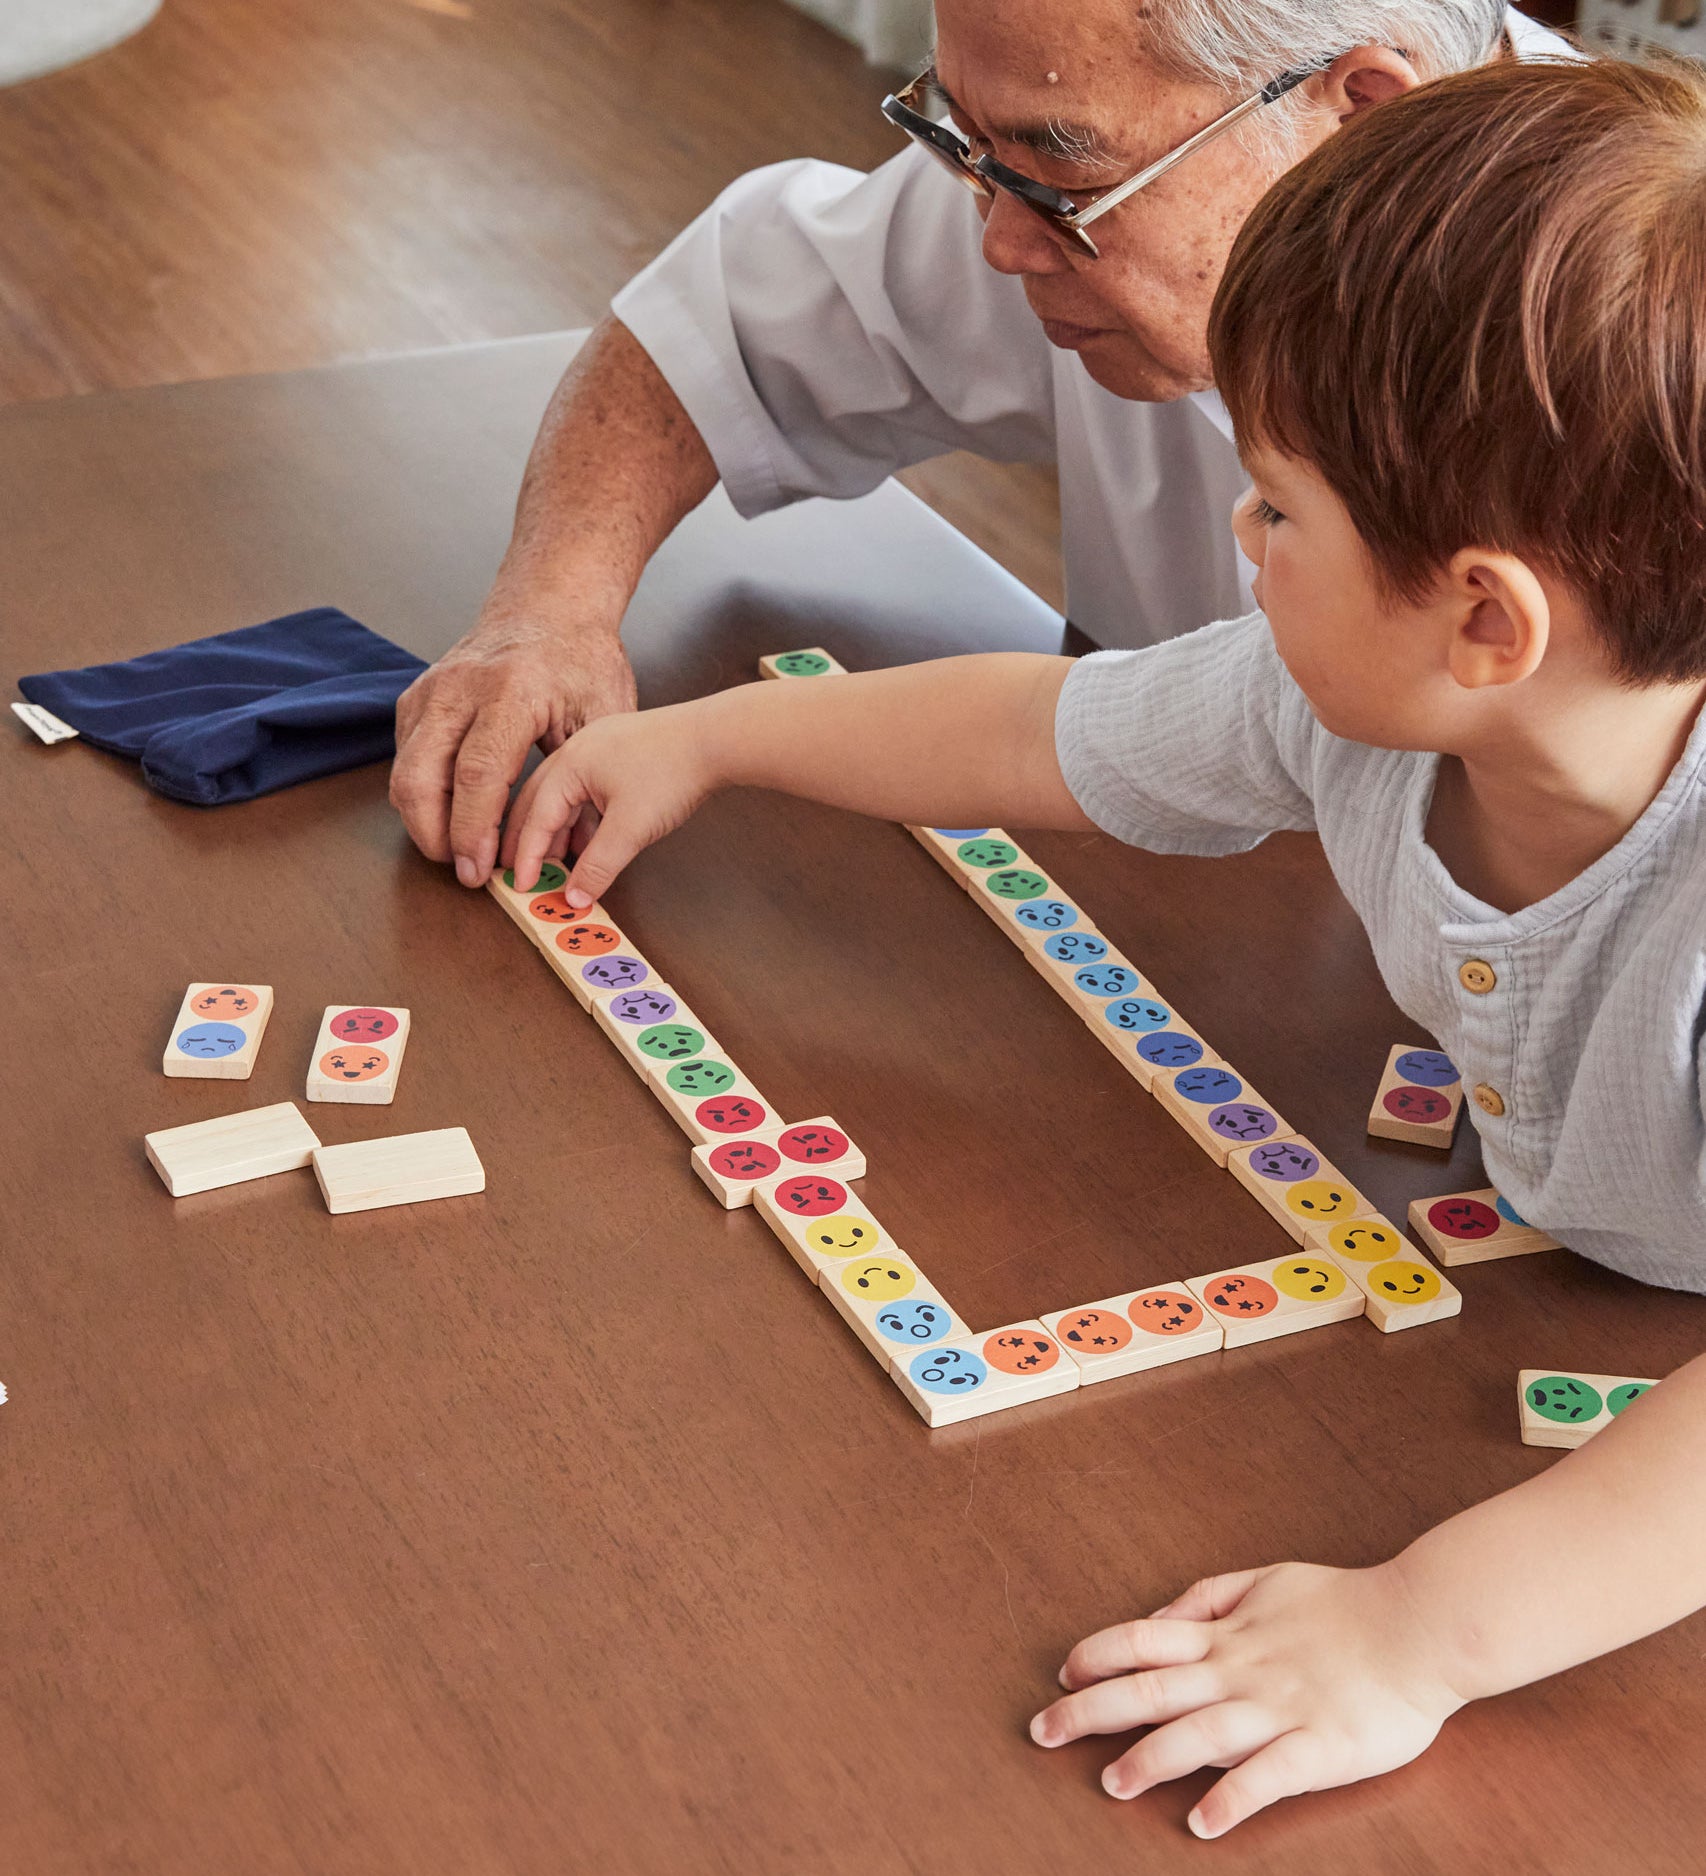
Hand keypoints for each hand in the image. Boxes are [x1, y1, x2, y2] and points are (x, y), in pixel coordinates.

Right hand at [390, 609, 636, 882]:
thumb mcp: (604, 716)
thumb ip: (589, 782)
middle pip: (420, 777)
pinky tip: (450, 816)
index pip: (476, 775)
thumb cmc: (580, 661)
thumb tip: (579, 854)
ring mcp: (430, 691)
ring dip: (423, 822)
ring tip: (458, 852)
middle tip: (465, 872)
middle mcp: (458, 689)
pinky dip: (420, 796)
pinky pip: (404, 758)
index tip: (481, 870)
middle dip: (436, 837)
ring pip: (403, 772)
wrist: (548, 608)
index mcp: (510, 692)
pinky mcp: (415, 699)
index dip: (474, 831)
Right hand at [498, 700, 716, 905]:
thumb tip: (576, 895)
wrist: (717, 738)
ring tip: (554, 863)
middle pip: (538, 802)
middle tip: (517, 871)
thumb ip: (599, 865)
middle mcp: (577, 752)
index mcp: (569, 765)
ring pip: (565, 797)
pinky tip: (589, 841)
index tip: (519, 884)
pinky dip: (582, 818)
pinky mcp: (621, 754)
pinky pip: (588, 791)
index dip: (525, 856)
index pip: (535, 817)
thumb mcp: (631, 828)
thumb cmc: (674, 771)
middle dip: (527, 839)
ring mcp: (599, 750)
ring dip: (557, 831)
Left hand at [1029, 1561, 1463, 1836]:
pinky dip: (1233, 1798)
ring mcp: (1279, 1710)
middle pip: (1153, 1688)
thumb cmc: (1344, 1604)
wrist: (1420, 1623)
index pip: (1143, 1639)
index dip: (1097, 1654)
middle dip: (1092, 1710)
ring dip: (1151, 1759)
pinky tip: (1203, 1823)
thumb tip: (1159, 1618)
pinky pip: (1269, 1776)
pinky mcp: (1320, 1747)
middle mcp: (1241, 1671)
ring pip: (1200, 1734)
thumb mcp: (1265, 1579)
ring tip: (1112, 1784)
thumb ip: (1208, 1597)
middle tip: (1044, 1733)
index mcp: (1228, 1634)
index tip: (1061, 1672)